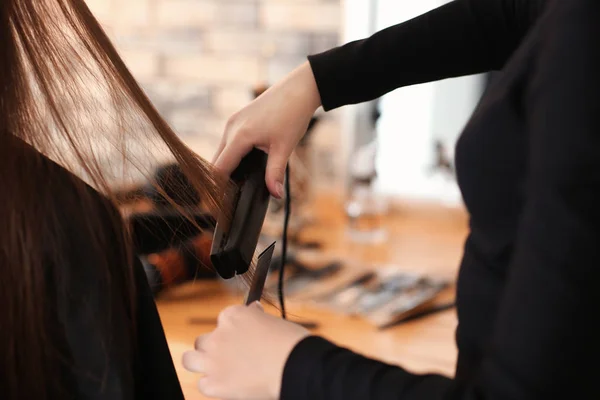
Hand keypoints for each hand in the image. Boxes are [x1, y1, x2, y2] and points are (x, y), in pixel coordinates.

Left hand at [182, 302, 310, 399]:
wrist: (294, 365)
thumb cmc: (290, 342)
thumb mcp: (273, 321)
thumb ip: (257, 318)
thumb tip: (254, 311)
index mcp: (233, 315)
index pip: (224, 319)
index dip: (234, 330)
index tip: (243, 336)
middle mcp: (219, 335)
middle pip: (203, 340)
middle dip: (213, 347)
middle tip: (228, 356)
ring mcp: (213, 360)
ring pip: (190, 359)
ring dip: (199, 363)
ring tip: (213, 369)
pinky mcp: (215, 383)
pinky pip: (203, 384)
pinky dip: (213, 386)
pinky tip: (226, 386)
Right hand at [213, 61, 321, 197]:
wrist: (299, 89)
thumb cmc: (292, 115)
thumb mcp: (284, 148)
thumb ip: (275, 173)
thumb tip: (274, 195)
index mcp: (240, 136)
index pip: (219, 168)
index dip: (218, 187)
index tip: (220, 202)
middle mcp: (231, 128)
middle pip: (217, 161)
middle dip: (221, 179)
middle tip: (230, 197)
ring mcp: (233, 121)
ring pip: (222, 150)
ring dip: (227, 166)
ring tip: (237, 183)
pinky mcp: (238, 118)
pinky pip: (228, 141)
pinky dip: (232, 154)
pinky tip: (243, 164)